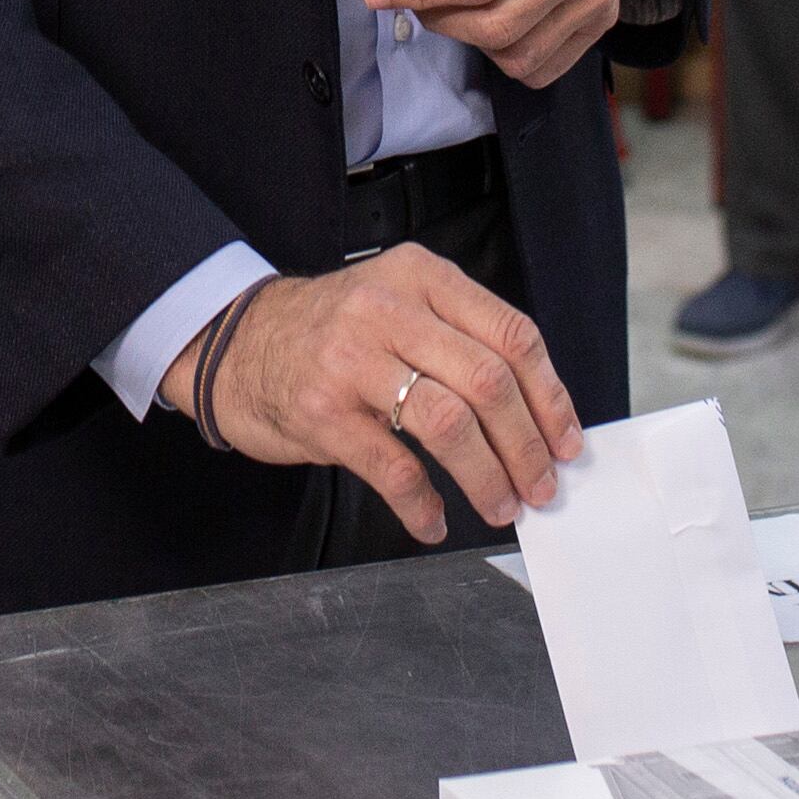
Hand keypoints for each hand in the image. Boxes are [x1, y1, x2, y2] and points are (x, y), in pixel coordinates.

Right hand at [158, 248, 582, 537]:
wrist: (233, 343)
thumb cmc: (331, 333)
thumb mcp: (398, 305)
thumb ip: (459, 341)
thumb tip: (536, 417)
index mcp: (420, 277)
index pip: (512, 335)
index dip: (551, 397)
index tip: (566, 442)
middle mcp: (387, 309)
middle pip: (488, 381)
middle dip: (526, 446)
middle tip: (539, 486)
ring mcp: (351, 360)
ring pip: (449, 423)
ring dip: (487, 476)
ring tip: (500, 506)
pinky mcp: (321, 412)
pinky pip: (393, 468)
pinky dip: (422, 505)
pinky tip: (433, 521)